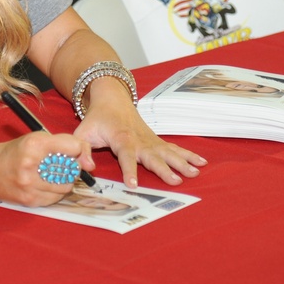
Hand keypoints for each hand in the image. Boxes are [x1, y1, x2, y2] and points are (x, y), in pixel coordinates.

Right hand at [0, 131, 94, 206]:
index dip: (78, 149)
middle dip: (72, 167)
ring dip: (64, 181)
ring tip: (52, 175)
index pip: (73, 147)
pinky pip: (55, 198)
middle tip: (62, 165)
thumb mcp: (38, 138)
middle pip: (72, 169)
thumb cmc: (16, 151)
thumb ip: (65, 144)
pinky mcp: (29, 200)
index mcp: (35, 144)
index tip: (74, 152)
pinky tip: (44, 185)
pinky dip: (55, 192)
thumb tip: (90, 163)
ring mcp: (30, 185)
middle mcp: (32, 165)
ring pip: (66, 186)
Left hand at [74, 77, 206, 187]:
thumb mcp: (83, 132)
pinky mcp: (156, 141)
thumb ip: (82, 150)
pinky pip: (174, 149)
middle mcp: (139, 140)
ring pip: (168, 152)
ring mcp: (150, 140)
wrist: (112, 99)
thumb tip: (86, 168)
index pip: (125, 156)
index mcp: (121, 138)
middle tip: (176, 181)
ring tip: (195, 172)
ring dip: (182, 162)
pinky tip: (201, 162)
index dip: (129, 170)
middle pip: (153, 156)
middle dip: (165, 169)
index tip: (133, 184)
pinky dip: (188, 155)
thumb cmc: (97, 118)